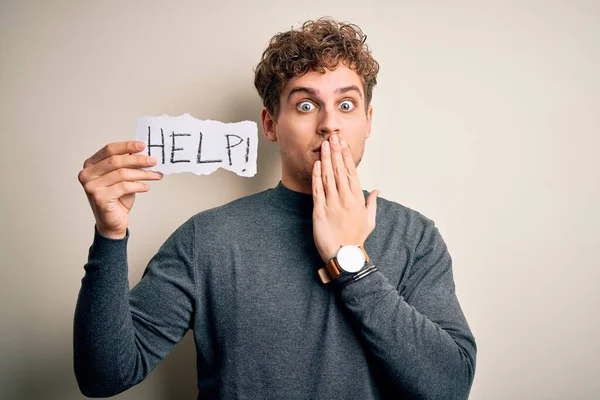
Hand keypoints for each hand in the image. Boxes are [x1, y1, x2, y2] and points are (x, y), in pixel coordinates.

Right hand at [77, 141, 162, 238]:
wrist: (112, 222)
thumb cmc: (118, 199)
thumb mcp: (123, 178)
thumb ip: (128, 165)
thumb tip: (144, 152)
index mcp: (90, 165)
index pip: (109, 150)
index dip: (127, 146)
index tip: (143, 145)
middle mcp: (87, 174)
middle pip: (115, 161)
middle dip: (138, 159)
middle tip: (153, 160)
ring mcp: (91, 186)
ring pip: (122, 174)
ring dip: (142, 173)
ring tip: (155, 175)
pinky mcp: (99, 197)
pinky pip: (124, 186)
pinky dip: (138, 186)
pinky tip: (146, 187)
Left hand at [312, 134, 378, 261]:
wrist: (344, 256)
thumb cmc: (356, 239)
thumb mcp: (369, 220)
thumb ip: (371, 203)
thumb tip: (377, 190)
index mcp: (357, 199)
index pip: (352, 172)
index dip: (347, 156)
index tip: (343, 144)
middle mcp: (345, 199)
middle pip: (340, 171)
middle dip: (336, 152)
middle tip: (332, 137)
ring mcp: (332, 204)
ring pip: (329, 177)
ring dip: (327, 160)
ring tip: (325, 146)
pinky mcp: (320, 211)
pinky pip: (318, 190)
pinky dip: (317, 176)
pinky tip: (317, 165)